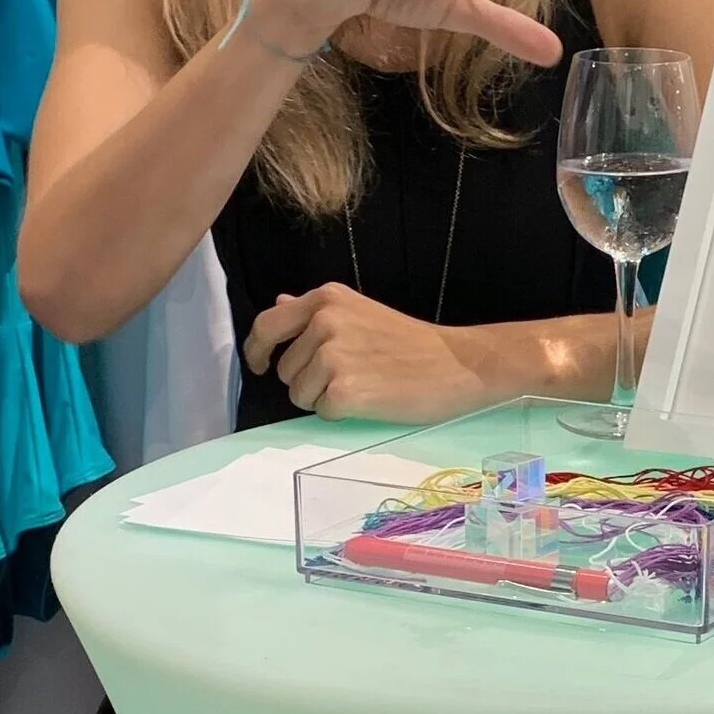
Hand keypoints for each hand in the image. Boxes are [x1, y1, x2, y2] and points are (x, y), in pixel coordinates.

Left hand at [241, 283, 512, 422]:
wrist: (456, 365)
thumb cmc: (410, 342)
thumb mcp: (360, 313)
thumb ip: (315, 312)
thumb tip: (278, 302)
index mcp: (326, 299)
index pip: (267, 324)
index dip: (257, 350)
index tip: (260, 364)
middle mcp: (324, 321)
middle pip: (284, 369)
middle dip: (307, 380)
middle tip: (349, 376)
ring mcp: (332, 356)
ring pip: (299, 394)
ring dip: (323, 398)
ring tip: (362, 386)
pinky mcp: (343, 390)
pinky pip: (321, 412)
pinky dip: (341, 414)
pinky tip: (369, 400)